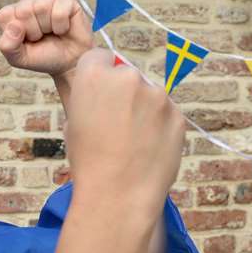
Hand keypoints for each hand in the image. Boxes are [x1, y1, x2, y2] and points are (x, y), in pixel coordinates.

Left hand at [0, 0, 94, 78]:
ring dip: (48, 27)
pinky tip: (63, 29)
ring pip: (42, 7)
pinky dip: (62, 26)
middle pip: (24, 10)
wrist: (70, 62)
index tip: (25, 41)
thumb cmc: (44, 57)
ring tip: (52, 32)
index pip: (4, 15)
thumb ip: (8, 46)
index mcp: (11, 14)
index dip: (16, 34)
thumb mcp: (19, 59)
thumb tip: (14, 26)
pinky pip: (59, 10)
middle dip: (34, 31)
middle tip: (41, 37)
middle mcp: (27, 2)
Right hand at [61, 50, 184, 232]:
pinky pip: (168, 114)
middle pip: (127, 74)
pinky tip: (148, 149)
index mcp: (94, 76)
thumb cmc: (89, 163)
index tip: (99, 95)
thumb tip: (102, 94)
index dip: (98, 76)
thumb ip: (89, 99)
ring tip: (133, 142)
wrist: (118, 195)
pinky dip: (160, 127)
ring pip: (150, 94)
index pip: (99, 57)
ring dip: (144, 109)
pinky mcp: (178, 115)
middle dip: (123, 92)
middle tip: (116, 124)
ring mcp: (158, 96)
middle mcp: (128, 78)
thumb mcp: (73, 123)